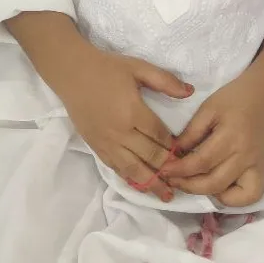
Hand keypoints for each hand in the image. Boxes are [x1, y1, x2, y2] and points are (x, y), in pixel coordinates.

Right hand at [60, 43, 192, 201]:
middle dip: (167, 170)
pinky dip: (130, 179)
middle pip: (149, 157)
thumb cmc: (108, 68)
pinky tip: (140, 186)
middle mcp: (121, 132)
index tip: (186, 155)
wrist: (73, 73)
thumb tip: (190, 92)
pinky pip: (116, 168)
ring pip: (133, 169)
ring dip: (151, 183)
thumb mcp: (139, 67)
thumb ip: (165, 81)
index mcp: (133, 112)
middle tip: (183, 181)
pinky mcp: (96, 147)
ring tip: (166, 195)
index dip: (174, 147)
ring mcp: (107, 143)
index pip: (159, 136)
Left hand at [161, 69, 263, 206]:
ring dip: (208, 194)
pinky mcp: (263, 170)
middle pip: (213, 182)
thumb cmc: (233, 99)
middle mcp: (245, 156)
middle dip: (188, 185)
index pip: (201, 162)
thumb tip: (174, 154)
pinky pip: (252, 196)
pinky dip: (234, 199)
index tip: (164, 170)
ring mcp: (256, 166)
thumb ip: (191, 132)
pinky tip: (219, 188)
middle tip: (173, 180)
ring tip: (193, 183)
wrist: (263, 95)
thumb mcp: (208, 109)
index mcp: (230, 137)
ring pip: (231, 195)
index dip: (180, 170)